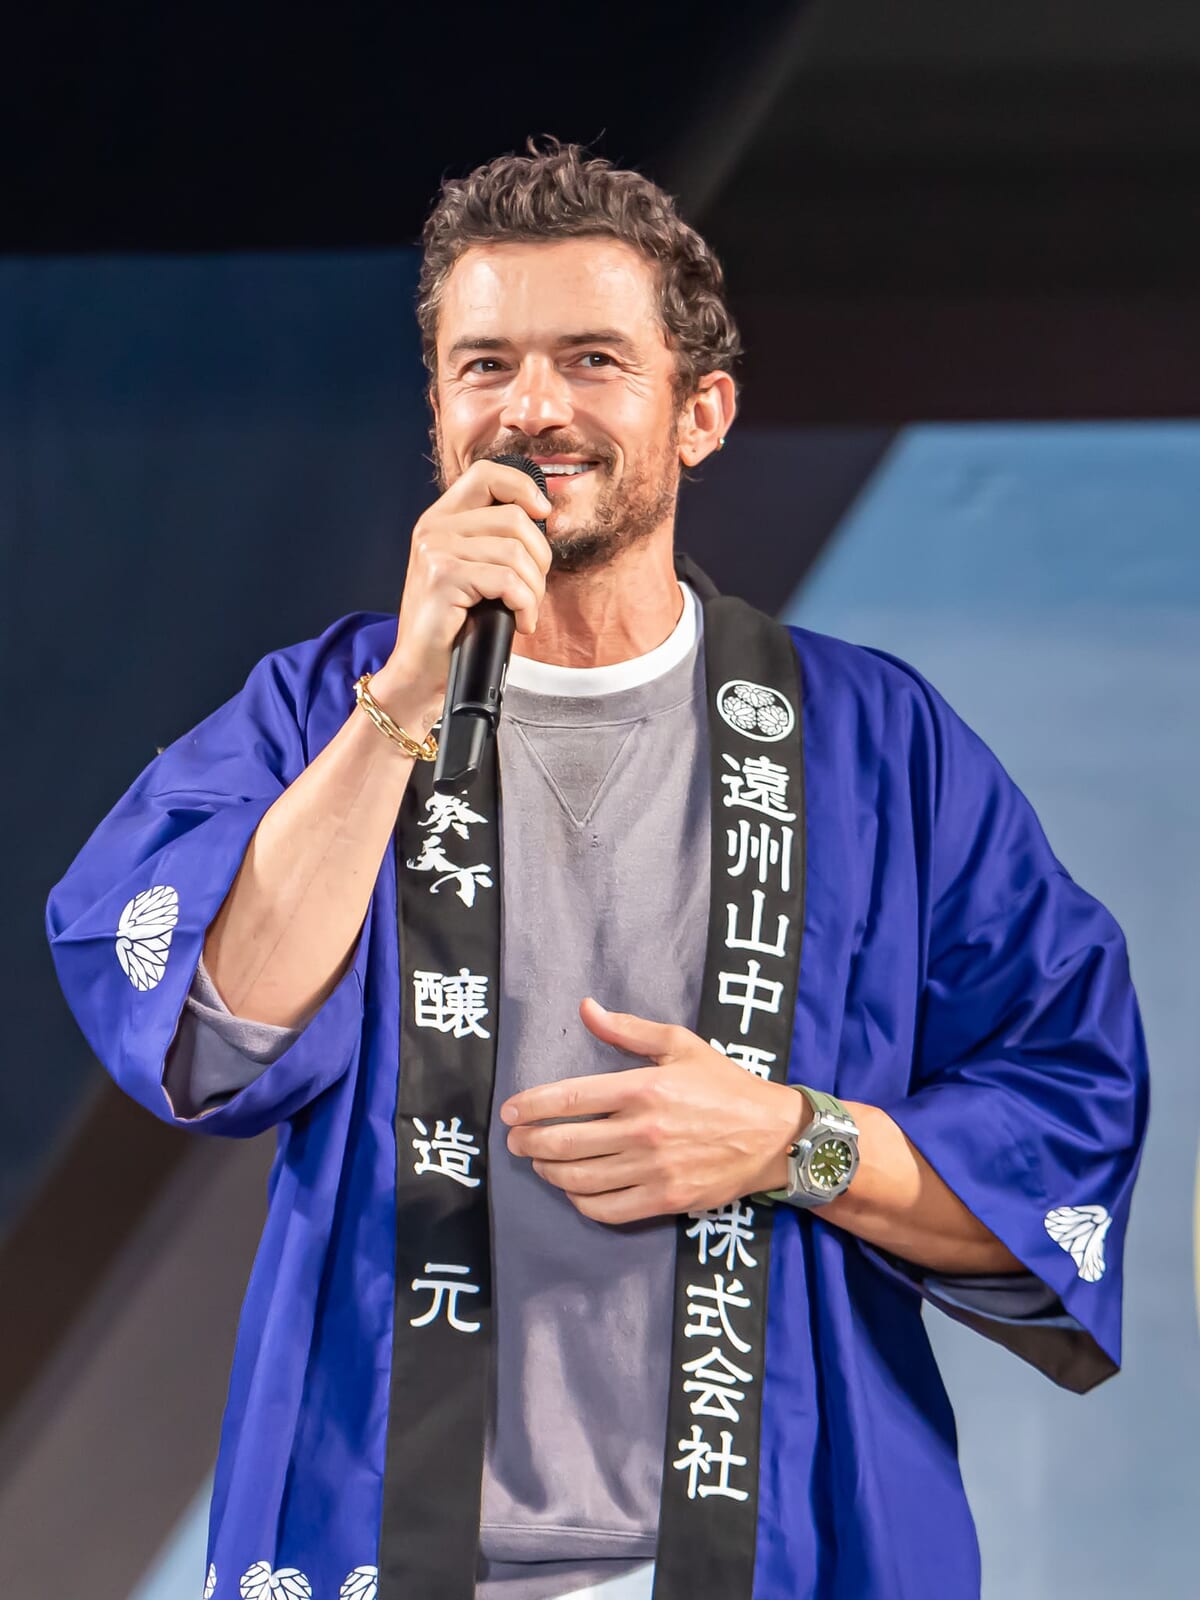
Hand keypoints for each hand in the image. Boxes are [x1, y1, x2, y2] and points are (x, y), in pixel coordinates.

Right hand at [372, 459, 552, 726]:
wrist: (420, 671)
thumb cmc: (453, 627)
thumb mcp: (473, 572)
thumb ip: (494, 540)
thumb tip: (544, 517)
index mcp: (441, 519)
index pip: (487, 474)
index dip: (524, 487)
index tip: (544, 515)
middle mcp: (433, 527)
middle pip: (514, 518)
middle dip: (539, 558)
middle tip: (533, 591)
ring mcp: (435, 550)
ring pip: (515, 552)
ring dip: (534, 588)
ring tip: (526, 611)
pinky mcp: (442, 578)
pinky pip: (507, 580)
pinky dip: (525, 605)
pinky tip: (522, 623)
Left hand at [501, 998, 807, 1223]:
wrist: (773, 1135)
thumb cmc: (725, 1085)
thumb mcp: (680, 1045)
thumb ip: (628, 1030)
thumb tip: (586, 1009)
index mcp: (643, 1088)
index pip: (568, 1098)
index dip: (529, 1107)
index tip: (509, 1112)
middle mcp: (643, 1131)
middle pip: (563, 1143)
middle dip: (528, 1143)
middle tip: (515, 1141)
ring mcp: (653, 1170)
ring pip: (578, 1179)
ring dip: (548, 1172)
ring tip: (539, 1163)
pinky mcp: (664, 1200)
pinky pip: (606, 1210)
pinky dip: (580, 1202)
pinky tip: (574, 1189)